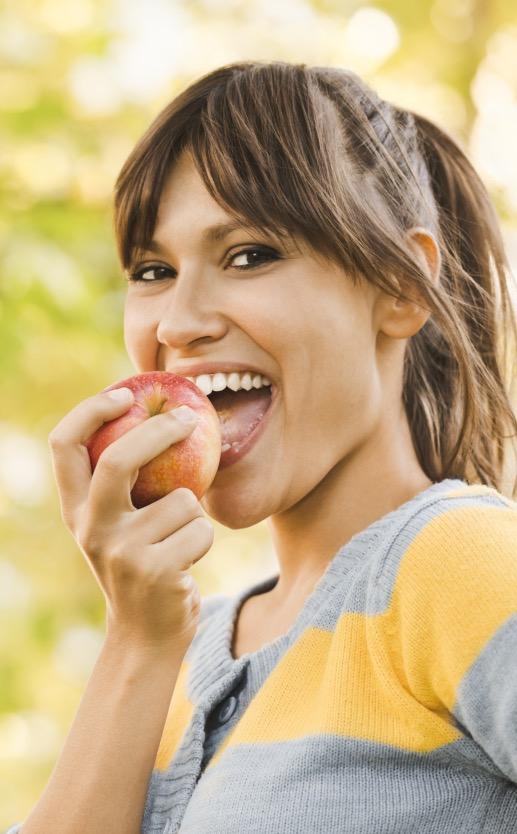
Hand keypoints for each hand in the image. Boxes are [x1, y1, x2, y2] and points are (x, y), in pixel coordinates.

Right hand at [48, 388, 213, 654]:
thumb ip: (125, 483)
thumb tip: (163, 414)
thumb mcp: (119, 524)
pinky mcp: (156, 570)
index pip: (64, 446)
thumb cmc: (142, 564)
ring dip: (194, 515)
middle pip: (119, 459)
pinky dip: (205, 540)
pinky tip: (186, 563)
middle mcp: (90, 528)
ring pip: (182, 499)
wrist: (148, 635)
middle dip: (159, 431)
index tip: (124, 393)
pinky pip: (201, 528)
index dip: (90, 411)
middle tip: (189, 418)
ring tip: (178, 542)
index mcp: (75, 510)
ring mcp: (121, 551)